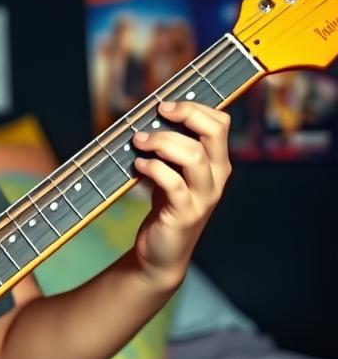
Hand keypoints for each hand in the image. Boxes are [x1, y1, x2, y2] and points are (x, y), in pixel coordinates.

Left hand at [130, 100, 231, 289]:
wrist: (161, 252)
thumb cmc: (164, 205)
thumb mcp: (170, 171)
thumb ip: (168, 147)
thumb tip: (147, 116)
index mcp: (215, 163)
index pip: (220, 123)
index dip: (195, 107)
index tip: (165, 105)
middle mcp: (216, 177)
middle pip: (214, 134)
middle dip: (186, 115)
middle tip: (158, 112)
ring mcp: (203, 197)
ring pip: (194, 157)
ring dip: (162, 142)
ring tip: (139, 141)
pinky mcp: (185, 213)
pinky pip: (173, 184)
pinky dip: (154, 169)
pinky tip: (138, 166)